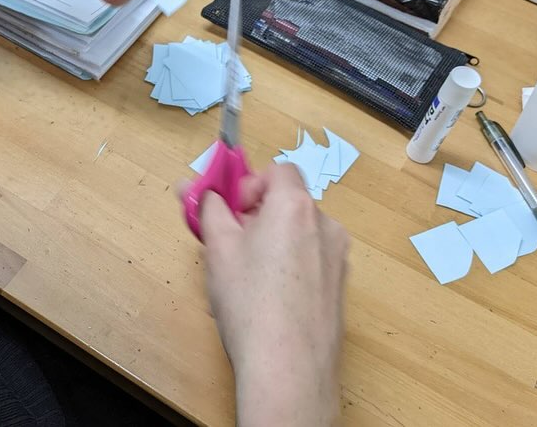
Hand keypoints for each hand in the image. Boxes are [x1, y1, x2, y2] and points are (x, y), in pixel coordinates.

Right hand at [196, 164, 348, 425]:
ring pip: (300, 234)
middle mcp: (325, 225)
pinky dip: (290, 268)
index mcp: (295, 206)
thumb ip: (208, 210)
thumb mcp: (217, 248)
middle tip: (230, 245)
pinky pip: (311, 262)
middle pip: (289, 203)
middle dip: (257, 216)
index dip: (250, 184)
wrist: (287, 367)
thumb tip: (197, 188)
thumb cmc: (249, 303)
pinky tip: (268, 300)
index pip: (278, 170)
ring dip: (273, 242)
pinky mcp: (339, 288)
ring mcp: (338, 258)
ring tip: (246, 278)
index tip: (231, 211)